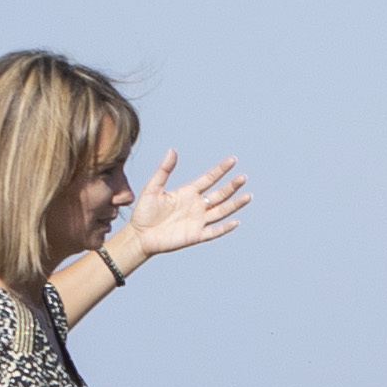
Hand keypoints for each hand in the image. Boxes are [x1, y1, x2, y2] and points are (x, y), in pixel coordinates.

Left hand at [110, 151, 252, 270]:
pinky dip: (225, 227)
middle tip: (243, 177)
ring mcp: (197, 221)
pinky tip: (235, 221)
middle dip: (232, 186)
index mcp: (188, 192)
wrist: (139, 236)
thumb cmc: (143, 212)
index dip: (221, 170)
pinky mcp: (195, 235)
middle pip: (219, 194)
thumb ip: (164, 170)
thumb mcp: (152, 187)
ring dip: (234, 204)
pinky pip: (214, 231)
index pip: (209, 179)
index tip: (232, 160)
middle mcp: (196, 205)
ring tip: (247, 196)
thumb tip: (172, 151)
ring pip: (221, 211)